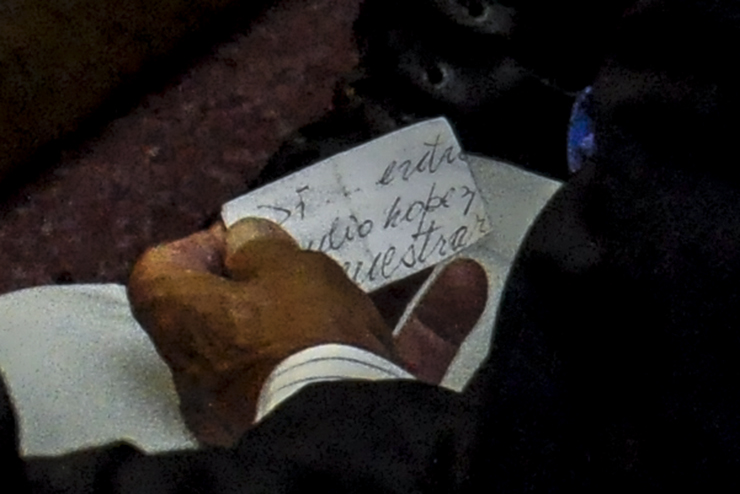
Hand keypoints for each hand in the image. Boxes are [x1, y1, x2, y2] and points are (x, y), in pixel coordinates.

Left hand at [128, 218, 486, 446]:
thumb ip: (262, 247)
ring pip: (328, 334)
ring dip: (375, 294)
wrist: (350, 434)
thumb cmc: (298, 336)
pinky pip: (377, 364)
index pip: (163, 275)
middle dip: (295, 274)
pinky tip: (465, 286)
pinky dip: (419, 328)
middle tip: (327, 244)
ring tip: (410, 254)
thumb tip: (246, 239)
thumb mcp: (283, 271)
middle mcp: (228, 369)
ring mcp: (287, 393)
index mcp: (194, 327)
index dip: (201, 245)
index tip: (248, 234)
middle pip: (250, 308)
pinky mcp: (345, 412)